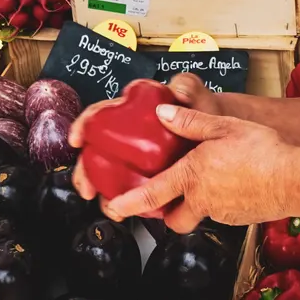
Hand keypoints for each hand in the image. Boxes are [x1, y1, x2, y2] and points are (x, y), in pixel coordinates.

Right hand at [67, 73, 224, 200]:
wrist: (221, 133)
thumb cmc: (204, 111)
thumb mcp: (196, 96)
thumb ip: (187, 87)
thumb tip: (177, 90)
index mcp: (134, 112)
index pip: (100, 115)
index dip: (84, 126)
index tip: (77, 139)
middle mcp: (131, 135)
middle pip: (98, 152)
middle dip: (86, 172)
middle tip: (88, 188)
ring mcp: (139, 158)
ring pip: (112, 175)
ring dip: (104, 193)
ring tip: (109, 207)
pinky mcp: (152, 177)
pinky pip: (133, 190)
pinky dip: (128, 203)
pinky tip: (130, 212)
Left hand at [101, 103, 299, 232]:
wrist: (296, 179)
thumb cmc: (263, 152)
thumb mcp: (223, 126)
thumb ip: (190, 122)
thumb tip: (163, 114)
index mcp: (192, 176)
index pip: (151, 195)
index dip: (128, 203)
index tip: (114, 208)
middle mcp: (203, 200)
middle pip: (174, 220)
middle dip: (165, 214)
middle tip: (165, 200)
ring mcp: (222, 212)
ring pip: (200, 214)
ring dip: (197, 203)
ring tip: (209, 183)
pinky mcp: (241, 218)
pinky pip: (223, 212)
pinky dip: (222, 202)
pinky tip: (235, 184)